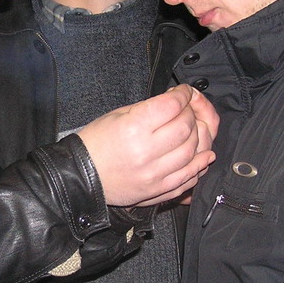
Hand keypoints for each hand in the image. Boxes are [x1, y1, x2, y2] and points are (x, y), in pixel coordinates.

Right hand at [77, 85, 218, 206]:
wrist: (81, 176)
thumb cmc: (96, 143)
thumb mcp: (117, 115)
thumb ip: (149, 109)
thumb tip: (176, 102)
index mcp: (133, 128)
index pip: (172, 106)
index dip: (183, 95)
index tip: (183, 92)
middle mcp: (146, 151)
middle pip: (186, 127)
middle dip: (190, 114)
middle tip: (185, 111)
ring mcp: (154, 173)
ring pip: (192, 151)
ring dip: (197, 137)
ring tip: (190, 130)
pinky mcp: (158, 190)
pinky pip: (188, 177)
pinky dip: (199, 164)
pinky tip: (203, 155)